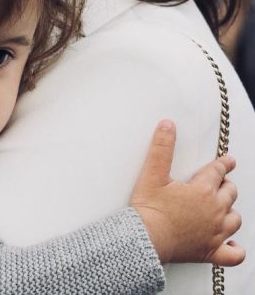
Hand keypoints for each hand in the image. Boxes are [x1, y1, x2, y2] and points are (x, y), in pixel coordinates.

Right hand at [129, 120, 243, 265]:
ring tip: (224, 209)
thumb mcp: (151, 174)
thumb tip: (168, 126)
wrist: (143, 239)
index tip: (228, 161)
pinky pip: (233, 254)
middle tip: (221, 183)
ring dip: (231, 212)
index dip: (223, 164)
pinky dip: (236, 249)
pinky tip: (232, 244)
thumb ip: (162, 148)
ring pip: (235, 219)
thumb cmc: (147, 210)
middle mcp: (214, 211)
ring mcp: (215, 233)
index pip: (217, 172)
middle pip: (229, 194)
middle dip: (226, 187)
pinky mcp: (210, 251)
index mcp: (202, 191)